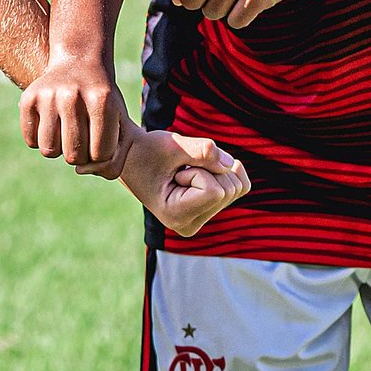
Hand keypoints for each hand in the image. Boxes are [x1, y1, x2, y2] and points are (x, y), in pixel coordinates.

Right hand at [19, 59, 126, 170]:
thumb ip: (114, 160)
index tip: (101, 139)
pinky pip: (31, 141)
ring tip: (66, 131)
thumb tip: (80, 171)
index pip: (100, 155)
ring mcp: (48, 95)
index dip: (101, 154)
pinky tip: (51, 123)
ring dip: (58, 148)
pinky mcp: (28, 98)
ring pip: (49, 151)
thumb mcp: (119, 122)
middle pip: (73, 156)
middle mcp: (73, 96)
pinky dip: (40, 139)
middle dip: (80, 154)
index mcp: (101, 100)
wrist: (79, 62)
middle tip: (82, 135)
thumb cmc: (102, 101)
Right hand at [116, 122, 249, 236]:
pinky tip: (203, 169)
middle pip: (228, 190)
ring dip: (214, 168)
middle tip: (178, 168)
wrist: (131, 157)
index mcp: (176, 216)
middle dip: (208, 168)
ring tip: (183, 170)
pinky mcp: (208, 211)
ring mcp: (200, 220)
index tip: (174, 171)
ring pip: (236, 187)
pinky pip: (239, 187)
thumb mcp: (171, 145)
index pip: (214, 192)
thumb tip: (232, 164)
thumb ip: (202, 151)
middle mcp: (189, 225)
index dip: (199, 169)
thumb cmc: (146, 150)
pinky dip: (227, 170)